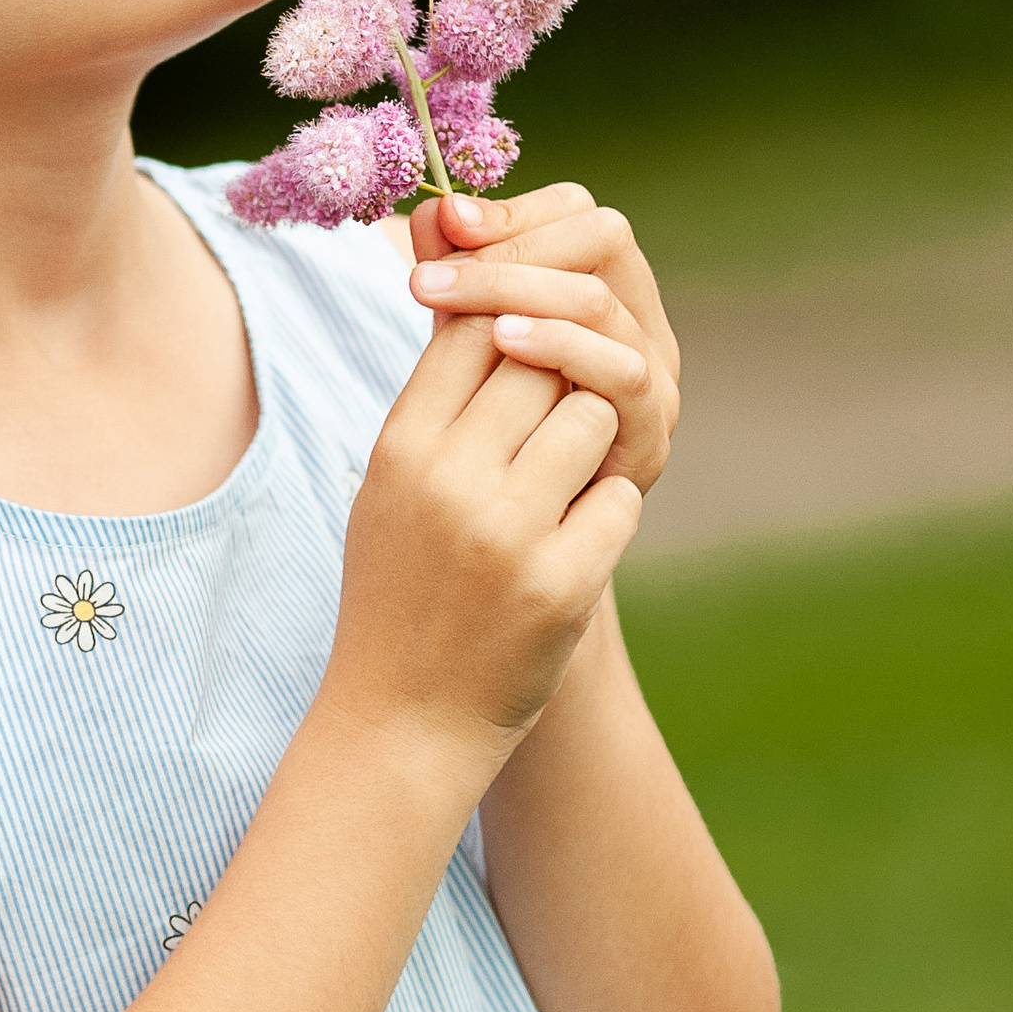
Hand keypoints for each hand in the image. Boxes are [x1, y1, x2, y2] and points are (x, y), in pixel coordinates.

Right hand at [329, 307, 643, 757]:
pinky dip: (606, 513)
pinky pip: (618, 497)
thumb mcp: (393, 486)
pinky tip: (571, 545)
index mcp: (400, 447)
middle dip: (559, 383)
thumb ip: (437, 399)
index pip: (474, 325)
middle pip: (542, 359)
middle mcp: (449, 480)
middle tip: (546, 430)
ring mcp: (506, 533)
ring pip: (592, 416)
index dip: (512, 326)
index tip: (525, 357)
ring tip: (560, 487)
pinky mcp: (560, 583)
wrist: (404, 719)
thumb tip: (480, 292)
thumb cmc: (402, 586)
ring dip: (593, 443)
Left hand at [403, 184, 679, 491]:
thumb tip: (434, 209)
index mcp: (603, 291)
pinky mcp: (649, 438)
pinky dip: (565, 348)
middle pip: (600, 240)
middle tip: (425, 276)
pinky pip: (623, 376)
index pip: (578, 213)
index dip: (515, 210)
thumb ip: (454, 284)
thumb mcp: (460, 353)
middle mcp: (639, 326)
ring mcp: (654, 381)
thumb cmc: (478, 447)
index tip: (446, 222)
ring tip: (449, 299)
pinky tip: (506, 342)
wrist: (491, 570)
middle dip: (507, 250)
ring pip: (603, 303)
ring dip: (522, 289)